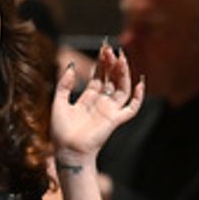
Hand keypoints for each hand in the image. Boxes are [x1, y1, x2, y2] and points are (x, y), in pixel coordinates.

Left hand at [50, 43, 143, 167]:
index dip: (101, 63)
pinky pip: (131, 108)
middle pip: (110, 79)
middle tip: (111, 49)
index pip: (99, 77)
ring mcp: (109, 111)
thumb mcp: (58, 102)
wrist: (67, 150)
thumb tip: (71, 66)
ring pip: (121, 88)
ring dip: (122, 74)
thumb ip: (64, 85)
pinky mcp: (115, 120)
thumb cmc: (61, 132)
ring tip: (121, 58)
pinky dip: (138, 97)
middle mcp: (101, 103)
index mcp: (88, 99)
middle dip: (111, 64)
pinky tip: (140, 83)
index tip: (104, 48)